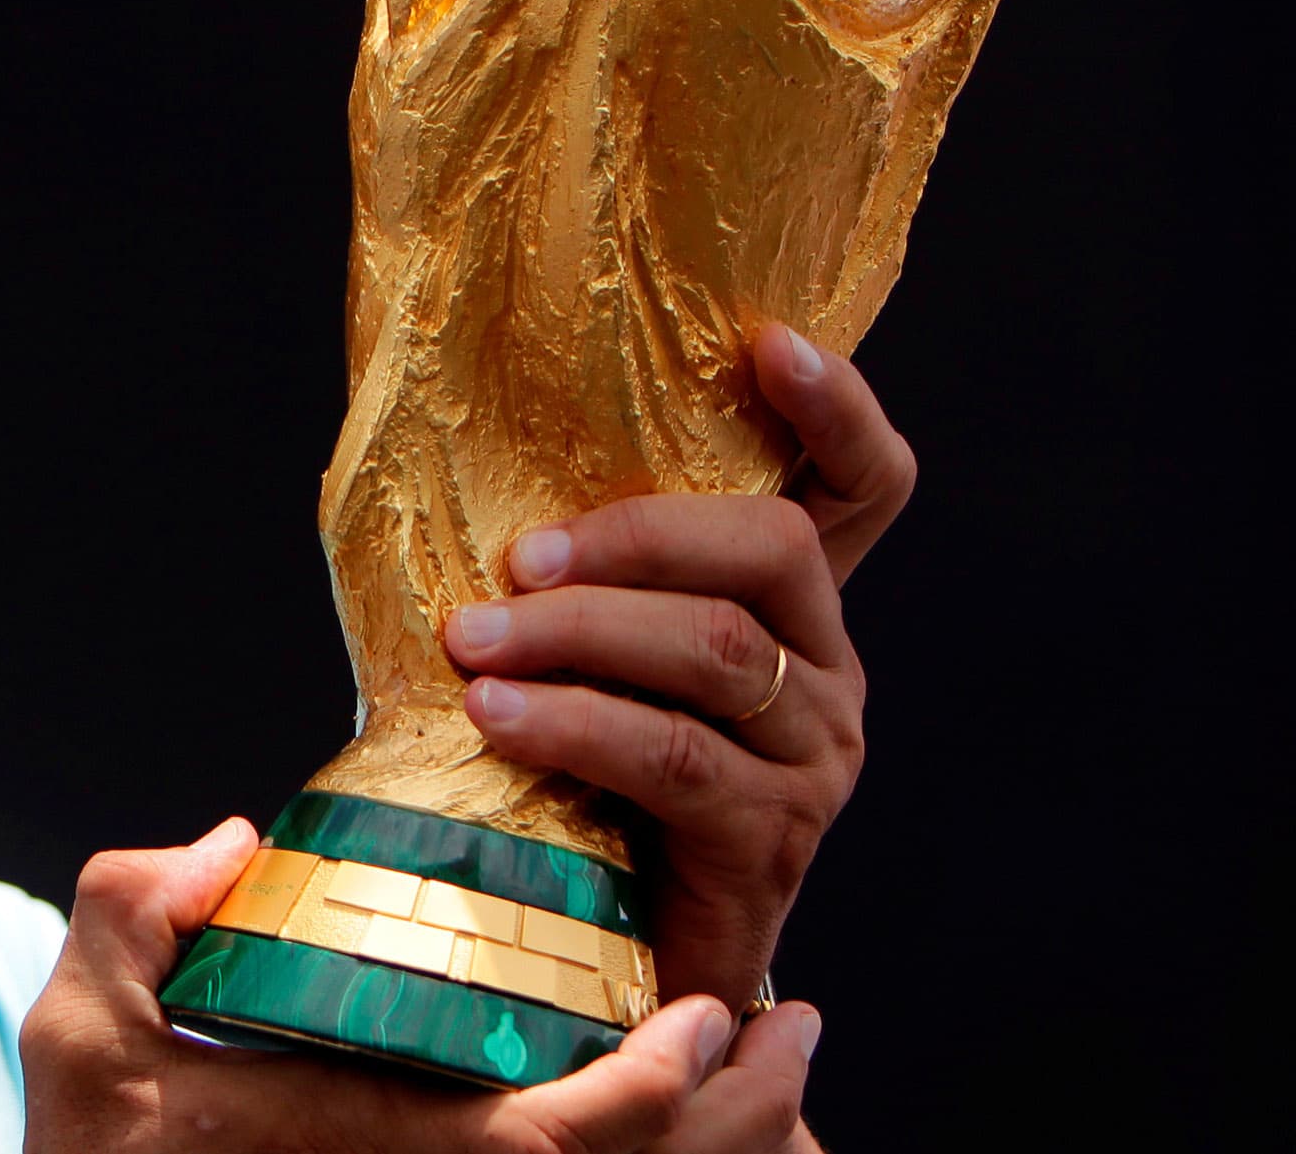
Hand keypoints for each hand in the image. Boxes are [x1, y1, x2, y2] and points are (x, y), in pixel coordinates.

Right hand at [22, 819, 820, 1153]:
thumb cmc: (97, 1140)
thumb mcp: (82, 1024)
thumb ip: (134, 913)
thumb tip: (226, 847)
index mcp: (370, 1144)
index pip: (544, 1144)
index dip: (649, 1095)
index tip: (704, 1013)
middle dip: (740, 1127)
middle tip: (795, 1030)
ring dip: (722, 1146)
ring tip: (774, 1060)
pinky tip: (687, 1098)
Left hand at [444, 324, 903, 1009]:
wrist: (616, 953)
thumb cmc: (582, 781)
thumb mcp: (588, 658)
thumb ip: (568, 574)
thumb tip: (432, 460)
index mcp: (793, 607)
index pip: (862, 486)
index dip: (835, 408)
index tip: (767, 343)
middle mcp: (826, 668)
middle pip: (771, 548)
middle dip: (634, 535)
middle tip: (519, 558)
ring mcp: (812, 755)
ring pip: (714, 650)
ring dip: (578, 632)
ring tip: (475, 641)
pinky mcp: (773, 838)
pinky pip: (674, 756)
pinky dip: (574, 724)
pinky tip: (497, 717)